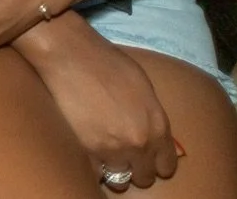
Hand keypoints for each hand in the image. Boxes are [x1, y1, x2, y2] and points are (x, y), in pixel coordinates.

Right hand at [16, 18, 180, 188]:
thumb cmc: (107, 62)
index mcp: (157, 126)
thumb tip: (150, 131)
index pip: (166, 165)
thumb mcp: (143, 86)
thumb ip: (151, 115)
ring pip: (120, 181)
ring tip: (105, 156)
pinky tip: (89, 151)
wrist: (70, 55)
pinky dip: (93, 166)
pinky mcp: (85, 151)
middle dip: (136, 168)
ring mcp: (111, 150)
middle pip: (144, 177)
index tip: (146, 158)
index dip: (156, 163)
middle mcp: (138, 144)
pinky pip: (95, 173)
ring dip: (114, 170)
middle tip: (123, 155)